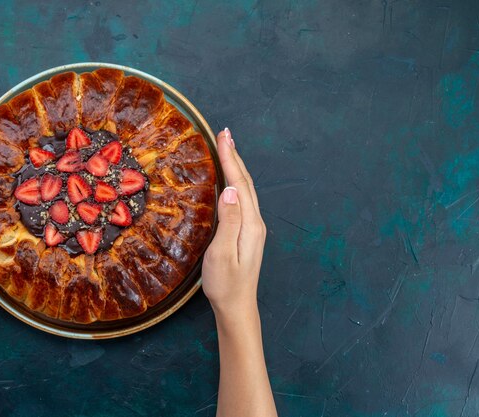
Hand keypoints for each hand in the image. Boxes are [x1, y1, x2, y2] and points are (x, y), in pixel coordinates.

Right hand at [202, 128, 266, 321]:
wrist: (237, 306)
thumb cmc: (225, 284)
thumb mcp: (222, 253)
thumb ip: (228, 221)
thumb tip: (230, 190)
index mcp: (250, 224)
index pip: (239, 184)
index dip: (230, 158)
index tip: (222, 136)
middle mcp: (256, 222)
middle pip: (245, 182)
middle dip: (235, 156)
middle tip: (224, 133)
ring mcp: (254, 227)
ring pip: (246, 189)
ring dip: (237, 167)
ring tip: (228, 148)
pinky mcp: (248, 233)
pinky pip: (243, 199)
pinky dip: (237, 182)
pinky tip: (231, 180)